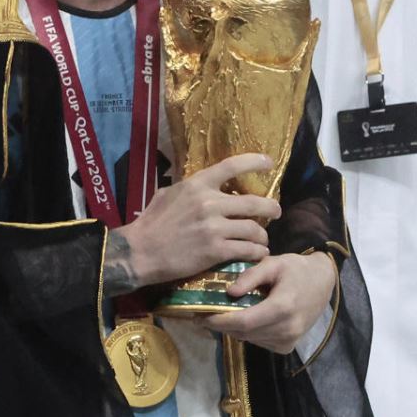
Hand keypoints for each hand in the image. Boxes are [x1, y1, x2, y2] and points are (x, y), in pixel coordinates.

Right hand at [113, 154, 281, 289]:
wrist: (140, 252)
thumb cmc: (150, 223)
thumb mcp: (167, 194)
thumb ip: (189, 189)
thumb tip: (203, 184)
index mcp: (197, 184)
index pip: (232, 166)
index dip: (255, 162)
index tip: (269, 163)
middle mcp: (209, 203)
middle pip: (255, 202)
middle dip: (272, 208)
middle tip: (276, 212)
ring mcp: (214, 227)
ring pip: (254, 229)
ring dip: (263, 236)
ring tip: (263, 240)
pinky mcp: (215, 250)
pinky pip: (247, 250)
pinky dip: (257, 253)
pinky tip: (258, 254)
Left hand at [201, 250, 337, 354]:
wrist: (323, 282)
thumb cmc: (296, 269)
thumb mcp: (273, 263)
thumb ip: (250, 276)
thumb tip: (229, 292)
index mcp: (282, 307)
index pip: (243, 321)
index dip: (219, 321)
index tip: (200, 315)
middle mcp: (287, 329)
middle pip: (243, 332)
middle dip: (221, 325)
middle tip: (204, 314)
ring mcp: (289, 341)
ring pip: (249, 339)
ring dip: (233, 329)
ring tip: (220, 315)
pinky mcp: (288, 346)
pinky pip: (259, 342)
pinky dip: (247, 333)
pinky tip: (244, 319)